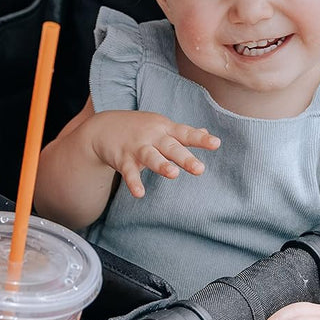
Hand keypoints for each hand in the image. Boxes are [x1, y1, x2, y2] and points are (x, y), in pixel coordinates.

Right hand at [87, 110, 219, 197]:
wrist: (103, 127)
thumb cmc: (139, 128)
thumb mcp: (160, 126)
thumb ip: (182, 132)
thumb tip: (206, 131)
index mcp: (165, 129)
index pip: (185, 133)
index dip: (200, 138)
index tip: (216, 143)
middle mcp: (152, 137)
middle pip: (171, 147)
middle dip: (184, 158)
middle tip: (199, 169)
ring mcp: (137, 147)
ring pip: (151, 157)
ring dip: (161, 165)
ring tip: (173, 174)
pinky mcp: (123, 159)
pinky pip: (129, 172)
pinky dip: (134, 182)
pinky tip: (139, 193)